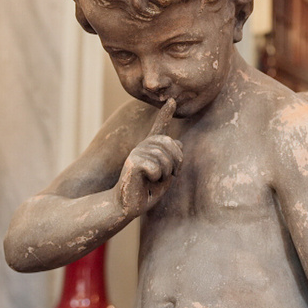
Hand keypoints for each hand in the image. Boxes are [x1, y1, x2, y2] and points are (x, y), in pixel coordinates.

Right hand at [117, 98, 181, 218]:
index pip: (159, 128)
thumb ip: (173, 160)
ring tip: (155, 180)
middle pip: (171, 143)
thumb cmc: (145, 193)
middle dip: (177, 162)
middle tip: (170, 176)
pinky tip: (146, 181)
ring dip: (166, 173)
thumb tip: (180, 142)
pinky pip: (156, 167)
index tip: (172, 101)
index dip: (165, 114)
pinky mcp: (132, 161)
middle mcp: (142, 147)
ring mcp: (136, 152)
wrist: (127, 206)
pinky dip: (156, 177)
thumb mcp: (165, 176)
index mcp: (150, 149)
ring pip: (165, 157)